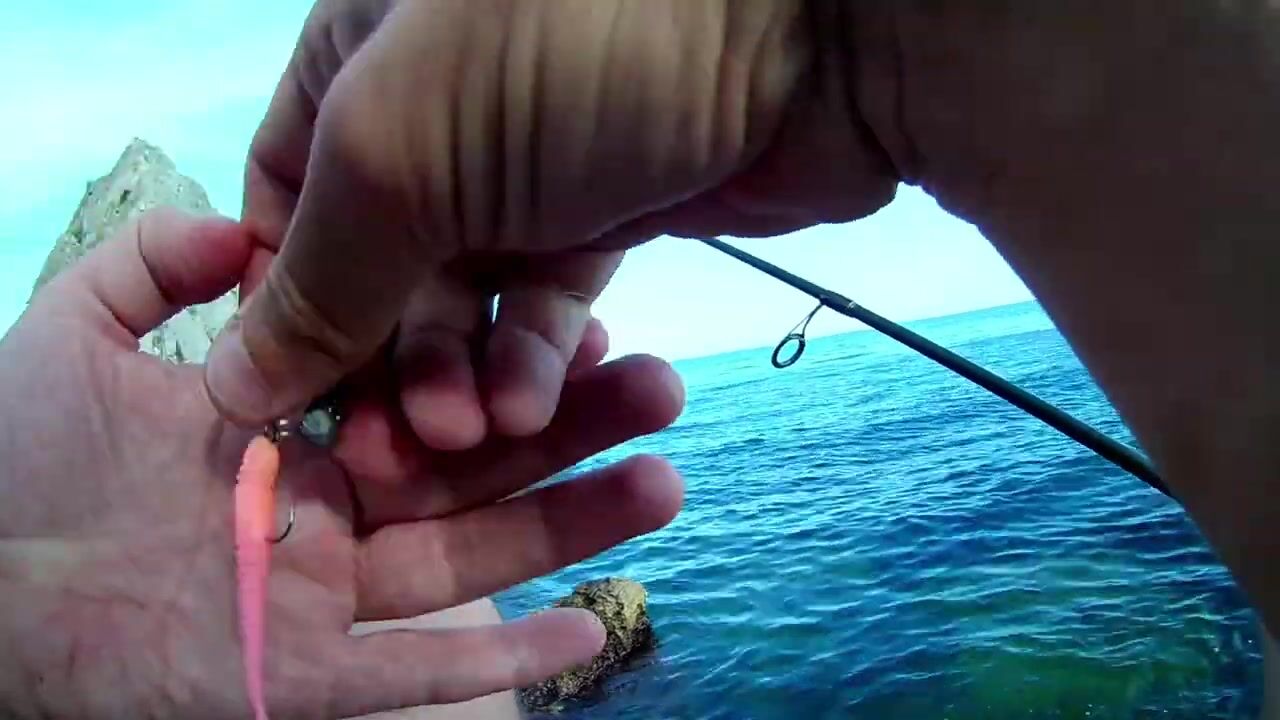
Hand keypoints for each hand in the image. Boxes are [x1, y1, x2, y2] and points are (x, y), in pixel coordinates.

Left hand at [0, 208, 683, 718]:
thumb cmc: (8, 473)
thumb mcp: (71, 339)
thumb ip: (150, 270)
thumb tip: (237, 222)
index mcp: (290, 433)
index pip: (422, 388)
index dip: (502, 358)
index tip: (583, 321)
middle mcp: (325, 512)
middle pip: (471, 468)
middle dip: (570, 430)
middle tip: (664, 387)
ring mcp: (321, 598)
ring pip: (466, 557)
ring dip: (567, 526)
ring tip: (666, 484)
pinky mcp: (302, 677)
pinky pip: (417, 670)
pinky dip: (502, 657)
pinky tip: (591, 631)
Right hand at [208, 0, 897, 431]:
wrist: (805, 39)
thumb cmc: (569, 58)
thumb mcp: (402, 152)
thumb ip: (318, 275)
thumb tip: (234, 386)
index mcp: (356, 59)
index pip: (281, 196)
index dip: (280, 300)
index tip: (287, 394)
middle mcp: (431, 110)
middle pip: (373, 265)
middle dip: (381, 363)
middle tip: (394, 451)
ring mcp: (522, 165)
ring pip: (462, 299)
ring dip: (460, 376)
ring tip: (476, 430)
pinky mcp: (604, 212)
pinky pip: (545, 302)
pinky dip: (536, 357)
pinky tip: (536, 401)